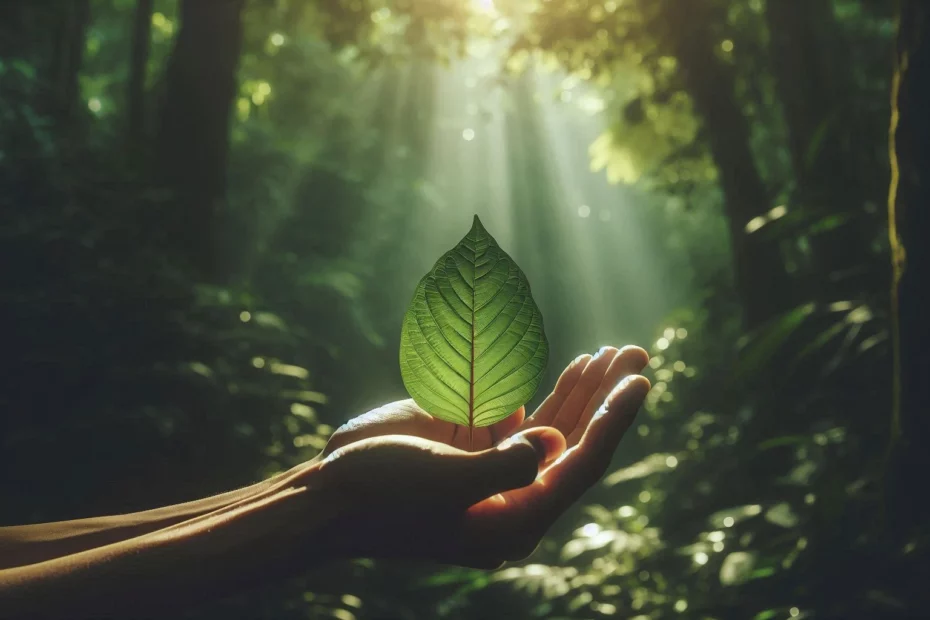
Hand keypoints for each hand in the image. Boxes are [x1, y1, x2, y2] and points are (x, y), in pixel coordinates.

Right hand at [315, 346, 649, 567]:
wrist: (329, 494)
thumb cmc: (380, 494)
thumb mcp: (440, 481)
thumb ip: (503, 468)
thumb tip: (555, 446)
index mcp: (514, 519)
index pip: (579, 466)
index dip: (611, 422)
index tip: (637, 382)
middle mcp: (514, 495)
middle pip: (576, 443)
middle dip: (606, 398)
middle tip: (637, 356)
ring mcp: (496, 468)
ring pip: (555, 426)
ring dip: (584, 389)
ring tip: (616, 353)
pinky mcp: (476, 446)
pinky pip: (523, 414)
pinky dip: (546, 389)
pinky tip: (575, 365)